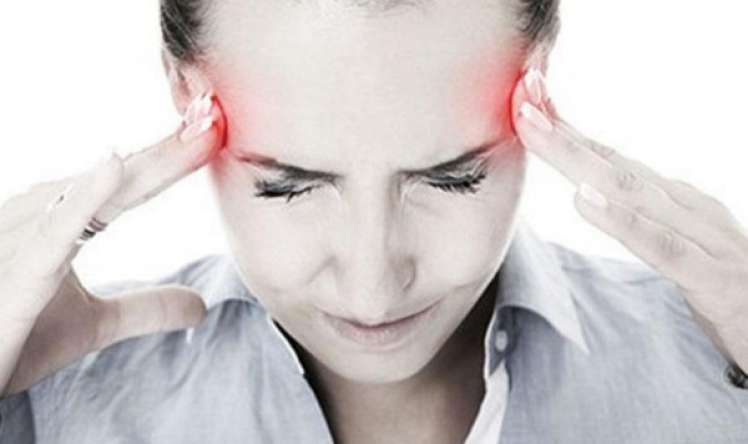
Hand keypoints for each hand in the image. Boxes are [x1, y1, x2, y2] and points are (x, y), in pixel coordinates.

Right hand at [0, 91, 225, 395]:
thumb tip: (202, 306)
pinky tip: (113, 166)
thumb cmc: (16, 337)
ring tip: (191, 133)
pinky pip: (49, 231)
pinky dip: (81, 197)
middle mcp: (43, 218)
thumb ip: (146, 309)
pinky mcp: (16, 272)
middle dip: (168, 149)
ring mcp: (23, 238)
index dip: (172, 160)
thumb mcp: (96, 326)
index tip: (216, 131)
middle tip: (215, 115)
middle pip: (118, 178)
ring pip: (89, 191)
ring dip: (144, 162)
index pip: (129, 185)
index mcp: (65, 224)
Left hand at [511, 68, 747, 371]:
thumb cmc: (724, 283)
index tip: (526, 102)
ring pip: (631, 192)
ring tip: (538, 131)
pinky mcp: (713, 277)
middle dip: (563, 132)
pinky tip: (586, 199)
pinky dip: (623, 221)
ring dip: (579, 159)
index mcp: (675, 200)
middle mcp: (688, 207)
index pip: (610, 158)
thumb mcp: (676, 243)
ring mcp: (705, 237)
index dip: (566, 130)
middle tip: (523, 99)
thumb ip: (640, 216)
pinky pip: (663, 247)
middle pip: (614, 164)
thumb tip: (590, 188)